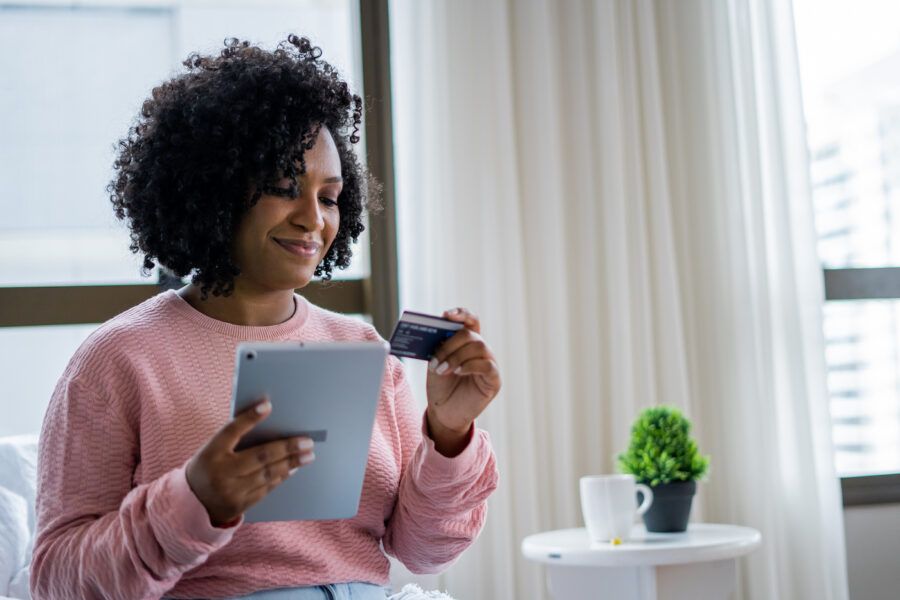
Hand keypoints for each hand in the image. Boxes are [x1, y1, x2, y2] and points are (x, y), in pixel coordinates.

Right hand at [185, 399, 315, 526]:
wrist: (190, 503)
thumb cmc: (208, 467)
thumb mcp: (213, 449)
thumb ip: (235, 436)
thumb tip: (268, 418)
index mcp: (211, 452)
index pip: (232, 430)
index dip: (250, 417)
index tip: (269, 406)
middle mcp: (220, 472)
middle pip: (260, 456)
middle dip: (287, 447)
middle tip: (307, 441)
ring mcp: (230, 491)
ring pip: (267, 474)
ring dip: (291, 463)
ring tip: (307, 455)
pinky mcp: (238, 505)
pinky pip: (265, 489)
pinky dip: (281, 477)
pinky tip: (293, 468)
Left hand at [425, 307, 500, 455]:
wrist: (444, 412)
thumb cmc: (441, 386)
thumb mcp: (436, 362)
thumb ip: (439, 347)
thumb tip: (437, 334)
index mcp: (466, 342)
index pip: (470, 320)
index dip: (461, 314)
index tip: (445, 315)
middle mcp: (481, 349)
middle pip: (470, 334)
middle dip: (450, 344)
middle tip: (436, 358)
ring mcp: (489, 363)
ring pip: (478, 347)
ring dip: (456, 357)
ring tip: (442, 369)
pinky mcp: (494, 379)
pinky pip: (486, 365)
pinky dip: (470, 366)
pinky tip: (458, 372)